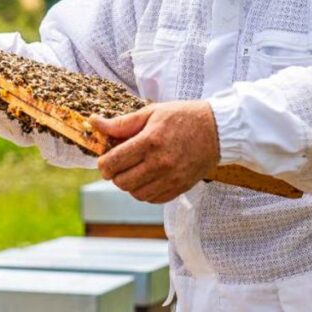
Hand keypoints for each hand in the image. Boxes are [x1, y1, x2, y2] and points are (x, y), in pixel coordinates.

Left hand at [92, 100, 220, 203]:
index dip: (103, 163)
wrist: (217, 130)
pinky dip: (145, 191)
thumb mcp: (151, 112)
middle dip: (115, 174)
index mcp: (150, 142)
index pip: (113, 163)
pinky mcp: (179, 188)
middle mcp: (160, 163)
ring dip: (129, 184)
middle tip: (119, 164)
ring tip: (135, 170)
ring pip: (136, 194)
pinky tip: (148, 178)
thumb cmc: (183, 117)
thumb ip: (121, 123)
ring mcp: (171, 178)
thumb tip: (94, 123)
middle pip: (122, 182)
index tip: (105, 160)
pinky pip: (152, 199)